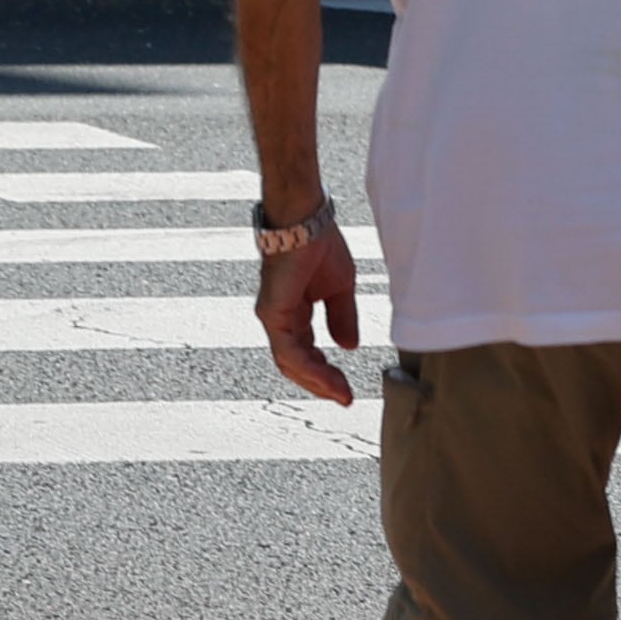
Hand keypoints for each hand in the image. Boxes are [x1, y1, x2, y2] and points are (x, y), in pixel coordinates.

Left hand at [254, 208, 360, 405]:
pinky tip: (328, 377)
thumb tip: (348, 345)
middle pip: (296, 364)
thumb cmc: (319, 245)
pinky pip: (289, 351)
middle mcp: (280, 318)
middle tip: (344, 397)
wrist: (306, 221)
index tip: (346, 388)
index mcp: (295, 312)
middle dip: (321, 384)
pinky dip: (309, 368)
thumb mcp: (340, 289)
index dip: (326, 373)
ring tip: (340, 392)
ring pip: (291, 363)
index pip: (306, 352)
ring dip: (317, 381)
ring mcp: (273, 317)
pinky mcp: (272, 313)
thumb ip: (341, 318)